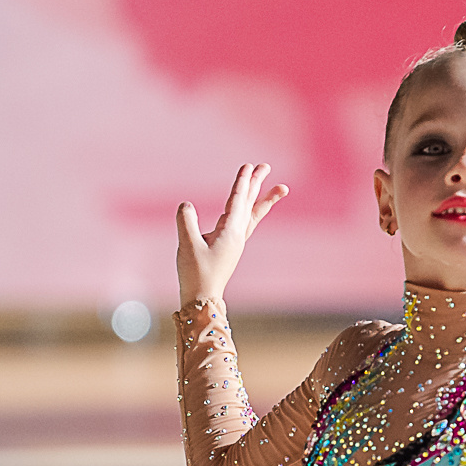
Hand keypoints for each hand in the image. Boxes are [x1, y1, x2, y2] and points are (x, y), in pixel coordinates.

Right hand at [176, 163, 287, 306]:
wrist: (203, 299)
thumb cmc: (195, 274)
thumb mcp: (187, 246)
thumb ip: (186, 222)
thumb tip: (186, 204)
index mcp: (230, 233)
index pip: (237, 201)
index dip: (242, 182)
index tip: (249, 166)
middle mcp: (238, 235)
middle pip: (250, 204)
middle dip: (257, 184)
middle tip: (265, 166)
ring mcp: (236, 242)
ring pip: (252, 214)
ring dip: (261, 198)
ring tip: (278, 187)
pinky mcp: (231, 248)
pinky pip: (245, 224)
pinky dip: (251, 212)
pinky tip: (250, 209)